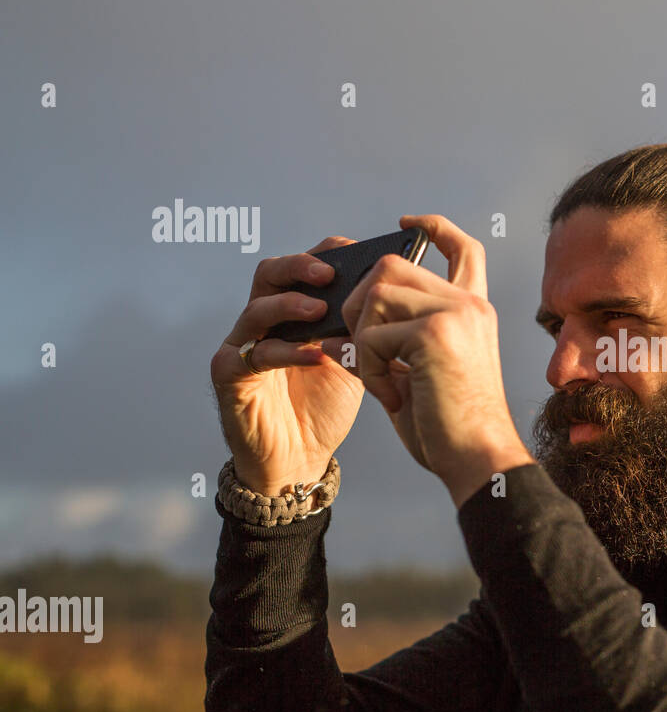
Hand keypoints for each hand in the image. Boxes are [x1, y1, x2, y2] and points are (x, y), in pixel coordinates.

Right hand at [210, 237, 365, 494]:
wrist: (299, 458)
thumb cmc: (323, 407)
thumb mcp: (352, 359)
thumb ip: (361, 328)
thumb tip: (391, 294)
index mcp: (292, 311)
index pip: (302, 267)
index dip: (326, 255)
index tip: (357, 253)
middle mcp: (263, 321)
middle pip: (272, 273)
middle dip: (301, 266)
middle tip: (330, 273)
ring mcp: (242, 346)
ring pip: (257, 308)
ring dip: (291, 305)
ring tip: (321, 309)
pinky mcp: (229, 375)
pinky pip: (254, 354)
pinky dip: (287, 351)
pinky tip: (315, 355)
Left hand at [340, 214, 532, 506]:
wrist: (479, 460)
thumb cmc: (451, 427)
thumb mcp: (425, 370)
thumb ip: (398, 336)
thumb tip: (344, 319)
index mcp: (474, 311)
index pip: (462, 248)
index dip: (434, 227)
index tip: (407, 222)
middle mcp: (469, 304)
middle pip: (392, 266)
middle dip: (360, 302)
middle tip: (361, 348)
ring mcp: (454, 314)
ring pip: (375, 295)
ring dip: (361, 340)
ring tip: (381, 380)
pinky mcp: (434, 334)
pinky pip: (370, 336)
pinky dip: (366, 369)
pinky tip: (392, 397)